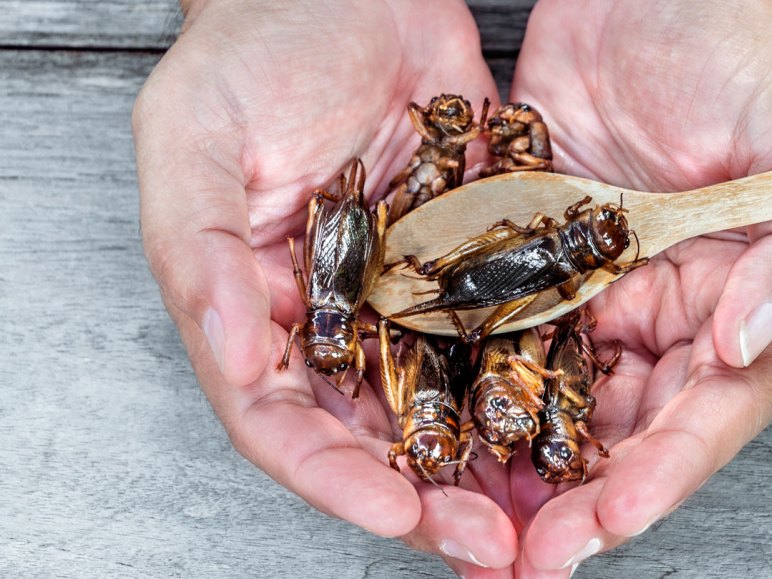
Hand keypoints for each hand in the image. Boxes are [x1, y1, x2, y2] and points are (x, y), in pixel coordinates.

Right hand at [133, 1, 518, 574]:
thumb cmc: (254, 49)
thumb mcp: (194, 135)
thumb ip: (195, 248)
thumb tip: (228, 348)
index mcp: (254, 309)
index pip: (283, 421)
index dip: (334, 478)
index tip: (396, 513)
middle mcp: (334, 320)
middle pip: (374, 436)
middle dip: (429, 499)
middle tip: (491, 546)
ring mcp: (407, 298)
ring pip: (447, 402)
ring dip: (491, 465)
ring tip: (545, 513)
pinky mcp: (471, 262)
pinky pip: (505, 330)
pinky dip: (534, 382)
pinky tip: (573, 421)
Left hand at [503, 0, 771, 573]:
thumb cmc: (737, 49)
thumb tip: (750, 342)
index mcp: (736, 300)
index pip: (706, 410)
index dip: (664, 474)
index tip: (610, 521)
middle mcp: (661, 311)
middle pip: (625, 428)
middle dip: (580, 498)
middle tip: (529, 555)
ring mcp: (589, 290)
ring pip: (555, 397)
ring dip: (517, 463)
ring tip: (473, 520)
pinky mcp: (527, 258)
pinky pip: (497, 329)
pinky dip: (471, 383)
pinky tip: (437, 426)